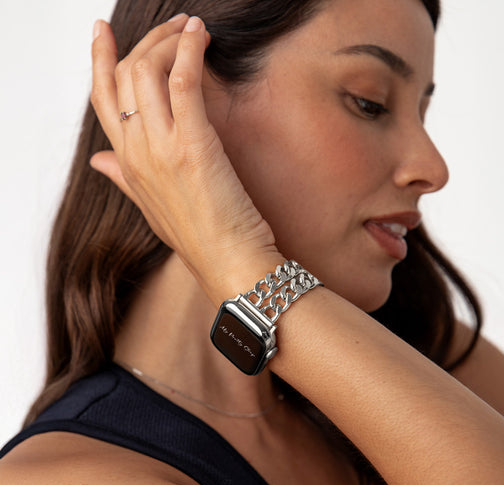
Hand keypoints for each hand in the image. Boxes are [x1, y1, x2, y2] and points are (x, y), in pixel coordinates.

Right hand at [90, 15, 279, 296]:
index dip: (100, 62)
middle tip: (172, 26)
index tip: (102, 32)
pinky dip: (189, 52)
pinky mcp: (194, 146)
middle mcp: (137, 153)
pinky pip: (183, 83)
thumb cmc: (199, 237)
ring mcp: (162, 149)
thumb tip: (97, 162)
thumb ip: (123, 178)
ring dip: (169, 40)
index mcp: (127, 165)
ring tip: (191, 27)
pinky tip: (200, 36)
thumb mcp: (151, 207)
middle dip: (146, 42)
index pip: (102, 101)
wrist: (229, 263)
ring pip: (148, 73)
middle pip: (125, 78)